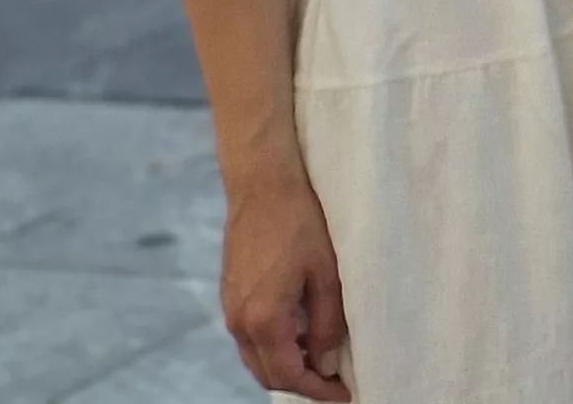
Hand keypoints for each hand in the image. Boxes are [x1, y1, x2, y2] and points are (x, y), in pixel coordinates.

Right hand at [218, 173, 349, 400]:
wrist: (263, 189)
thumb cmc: (301, 226)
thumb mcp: (326, 276)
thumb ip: (326, 325)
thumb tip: (326, 365)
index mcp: (263, 319)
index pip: (287, 375)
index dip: (317, 390)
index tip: (343, 394)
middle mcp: (239, 322)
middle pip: (268, 374)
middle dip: (301, 384)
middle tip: (335, 382)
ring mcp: (230, 310)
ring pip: (257, 358)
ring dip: (287, 366)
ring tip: (323, 360)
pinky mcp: (230, 298)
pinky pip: (250, 338)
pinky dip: (275, 347)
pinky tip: (303, 335)